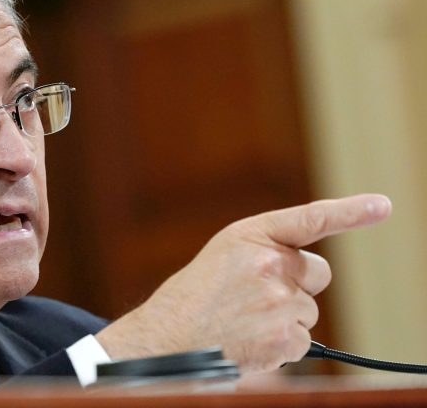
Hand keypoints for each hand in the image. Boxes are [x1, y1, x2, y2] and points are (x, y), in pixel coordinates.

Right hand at [95, 194, 391, 373]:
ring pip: (308, 310)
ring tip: (244, 321)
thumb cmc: (195, 297)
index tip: (382, 206)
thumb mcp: (225, 256)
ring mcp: (279, 302)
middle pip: (317, 273)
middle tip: (259, 296)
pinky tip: (249, 340)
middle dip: (299, 284)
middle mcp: (269, 264)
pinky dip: (281, 345)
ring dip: (285, 318)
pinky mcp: (285, 339)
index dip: (351, 211)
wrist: (169, 339)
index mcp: (250, 236)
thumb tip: (311, 272)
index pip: (310, 219)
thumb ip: (266, 252)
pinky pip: (303, 340)